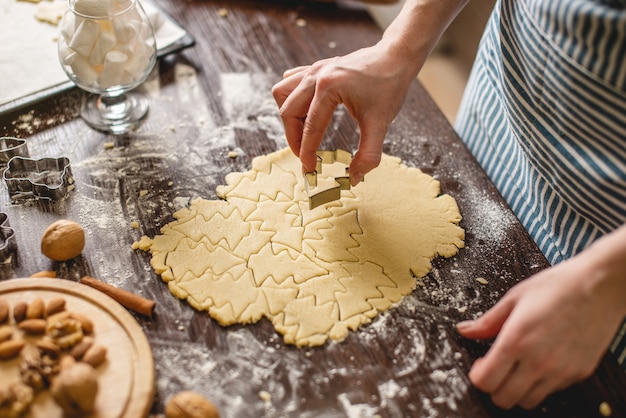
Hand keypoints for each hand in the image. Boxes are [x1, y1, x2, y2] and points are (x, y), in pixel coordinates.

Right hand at [272, 42, 420, 184]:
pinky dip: (292, 99)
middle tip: (306, 156)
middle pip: (288, 111)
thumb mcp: (381, 123)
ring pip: (283, 94)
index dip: (307, 153)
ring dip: (289, 117)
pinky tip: (306, 112)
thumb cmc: (389, 86)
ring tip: (304, 133)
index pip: (310, 127)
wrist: (396, 57)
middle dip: (294, 138)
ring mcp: (314, 69)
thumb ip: (368, 154)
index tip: (310, 170)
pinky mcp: (316, 68)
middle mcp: (316, 76)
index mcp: (329, 88)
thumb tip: (354, 178)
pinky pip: (291, 83)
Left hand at [457, 244, 625, 409]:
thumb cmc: (558, 286)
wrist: (600, 285)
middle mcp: (537, 362)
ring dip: (516, 390)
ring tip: (516, 369)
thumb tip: (465, 330)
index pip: (485, 381)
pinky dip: (540, 385)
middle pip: (503, 399)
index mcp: (516, 341)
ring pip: (528, 402)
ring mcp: (560, 371)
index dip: (477, 375)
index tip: (480, 365)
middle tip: (495, 369)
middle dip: (494, 387)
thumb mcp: (515, 298)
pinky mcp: (578, 374)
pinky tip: (539, 364)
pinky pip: (551, 391)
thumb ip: (488, 321)